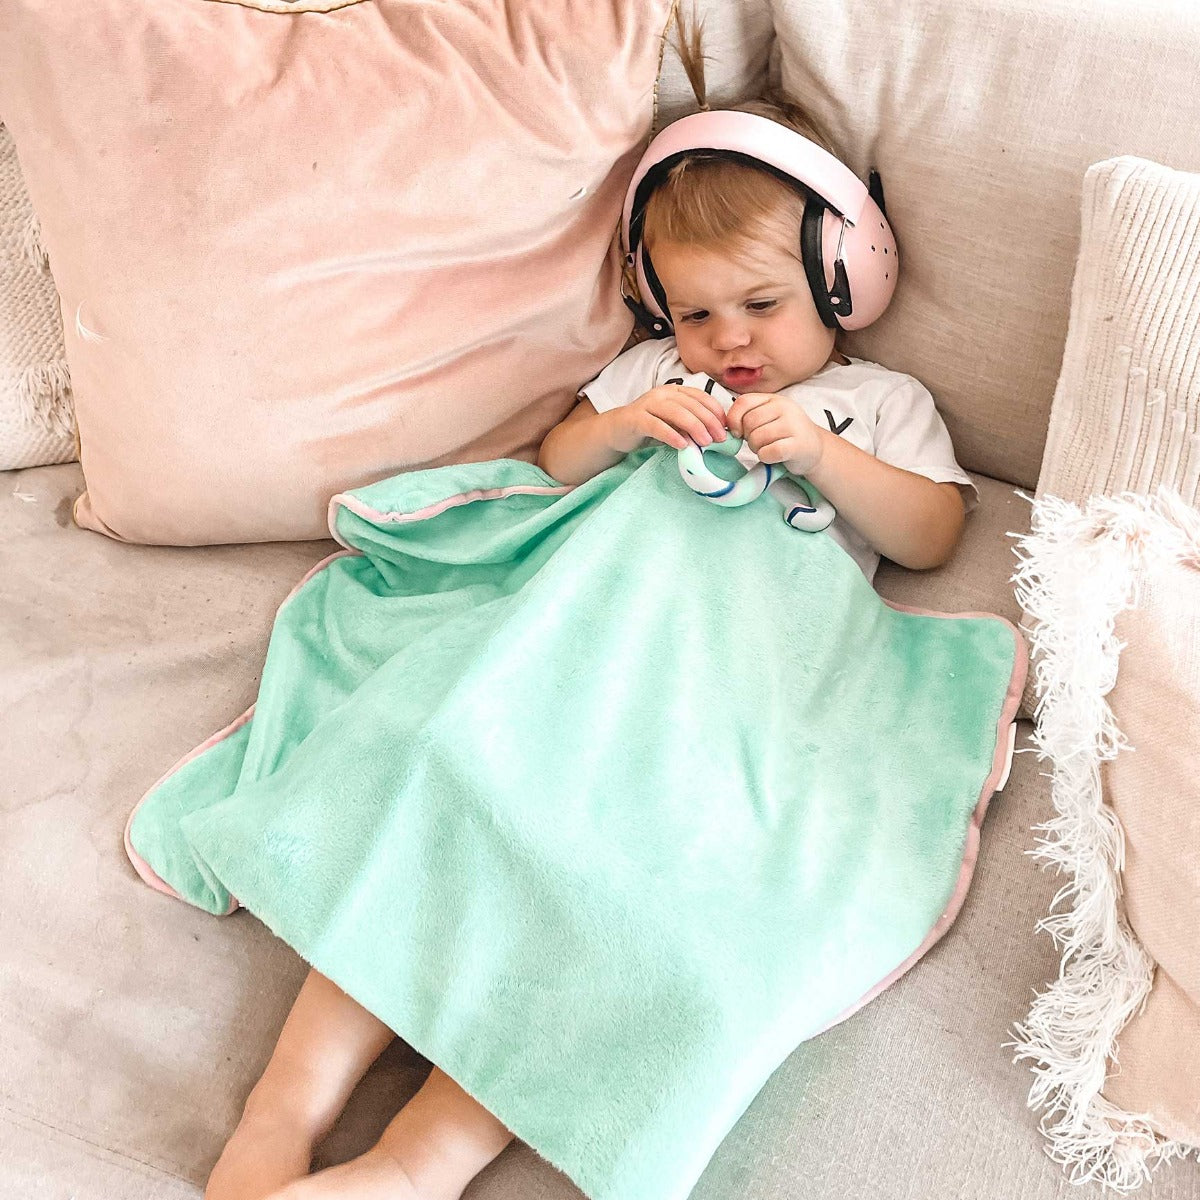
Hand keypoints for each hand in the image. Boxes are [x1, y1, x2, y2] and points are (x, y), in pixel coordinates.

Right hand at [604, 385, 727, 453]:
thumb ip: (691, 425)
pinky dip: (671, 435)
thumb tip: (716, 435)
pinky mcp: (635, 419)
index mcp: (674, 391)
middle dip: (708, 421)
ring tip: (705, 442)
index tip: (726, 427)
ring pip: (675, 412)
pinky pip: (656, 425)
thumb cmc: (650, 428)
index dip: (715, 410)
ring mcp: (647, 404)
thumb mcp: (674, 424)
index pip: (700, 396)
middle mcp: (662, 394)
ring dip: (693, 427)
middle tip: (720, 438)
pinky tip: (682, 445)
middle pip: (690, 404)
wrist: (617, 431)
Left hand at [726, 392, 824, 474]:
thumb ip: (748, 416)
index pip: (743, 402)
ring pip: (757, 438)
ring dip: (756, 449)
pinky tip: (773, 456)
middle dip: (747, 437)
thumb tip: (726, 427)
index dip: (734, 419)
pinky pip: (768, 452)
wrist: (814, 449)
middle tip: (758, 443)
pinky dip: (765, 457)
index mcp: (774, 399)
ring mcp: (793, 425)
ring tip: (767, 448)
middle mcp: (785, 408)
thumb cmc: (785, 434)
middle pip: (749, 422)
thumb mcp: (768, 418)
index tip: (737, 432)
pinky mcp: (797, 445)